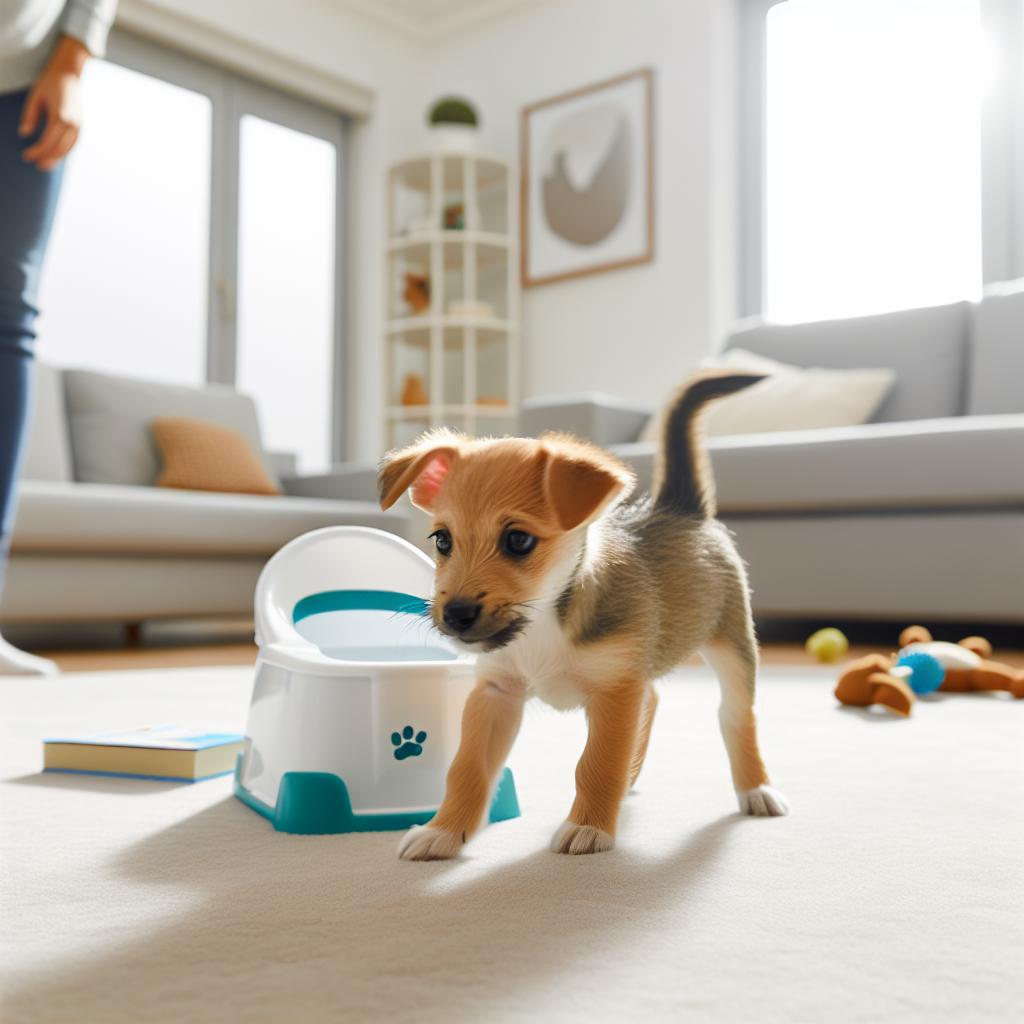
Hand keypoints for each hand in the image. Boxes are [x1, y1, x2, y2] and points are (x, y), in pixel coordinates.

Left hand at [20, 36, 90, 171]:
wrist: (69, 76)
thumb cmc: (49, 84)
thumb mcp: (35, 97)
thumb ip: (30, 116)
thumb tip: (24, 134)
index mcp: (61, 116)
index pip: (48, 141)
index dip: (37, 151)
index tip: (26, 156)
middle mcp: (73, 124)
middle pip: (59, 149)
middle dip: (46, 158)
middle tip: (34, 163)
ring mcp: (78, 126)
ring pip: (67, 149)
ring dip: (55, 158)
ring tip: (44, 164)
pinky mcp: (80, 127)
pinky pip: (72, 145)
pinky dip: (62, 152)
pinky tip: (53, 155)